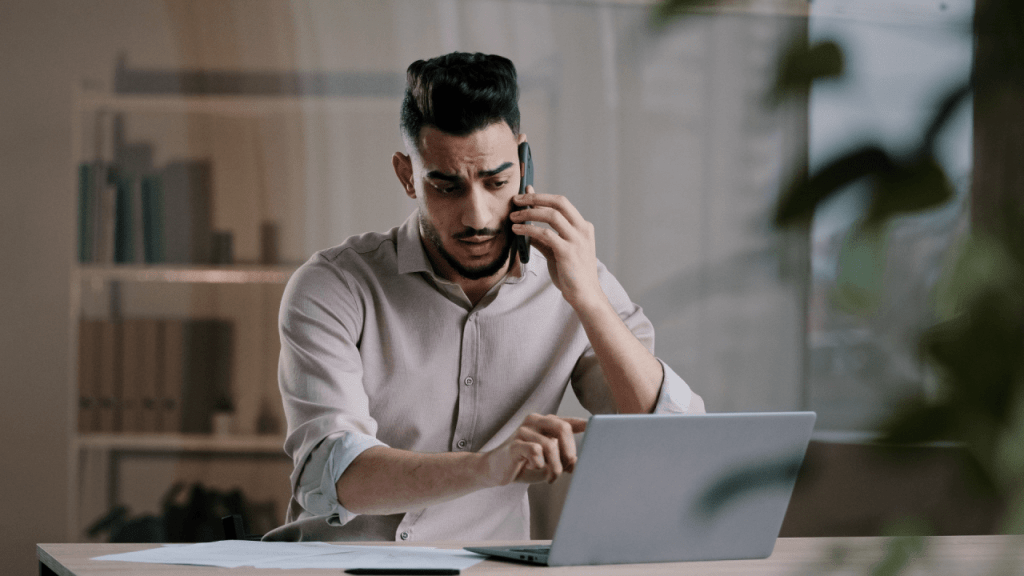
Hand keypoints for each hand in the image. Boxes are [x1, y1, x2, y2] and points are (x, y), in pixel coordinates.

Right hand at [482, 414, 587, 485]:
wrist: (495, 470)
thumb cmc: (524, 464)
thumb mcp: (548, 462)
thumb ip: (564, 459)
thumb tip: (577, 463)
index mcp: (544, 423)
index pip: (567, 421)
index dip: (583, 423)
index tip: (595, 425)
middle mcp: (535, 421)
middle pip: (562, 428)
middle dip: (569, 451)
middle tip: (568, 467)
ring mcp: (523, 431)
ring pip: (550, 445)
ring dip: (555, 466)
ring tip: (551, 476)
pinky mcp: (515, 444)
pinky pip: (535, 452)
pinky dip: (539, 464)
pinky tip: (534, 467)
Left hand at [510, 191, 603, 309]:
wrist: (585, 295)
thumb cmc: (571, 274)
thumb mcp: (558, 251)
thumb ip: (544, 238)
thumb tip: (525, 226)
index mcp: (583, 227)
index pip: (562, 203)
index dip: (541, 196)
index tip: (524, 195)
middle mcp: (582, 230)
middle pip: (558, 202)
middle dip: (535, 198)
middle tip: (516, 200)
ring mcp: (577, 240)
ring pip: (551, 215)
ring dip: (529, 213)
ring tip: (513, 217)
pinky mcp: (568, 252)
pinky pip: (545, 234)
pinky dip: (529, 229)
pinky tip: (518, 230)